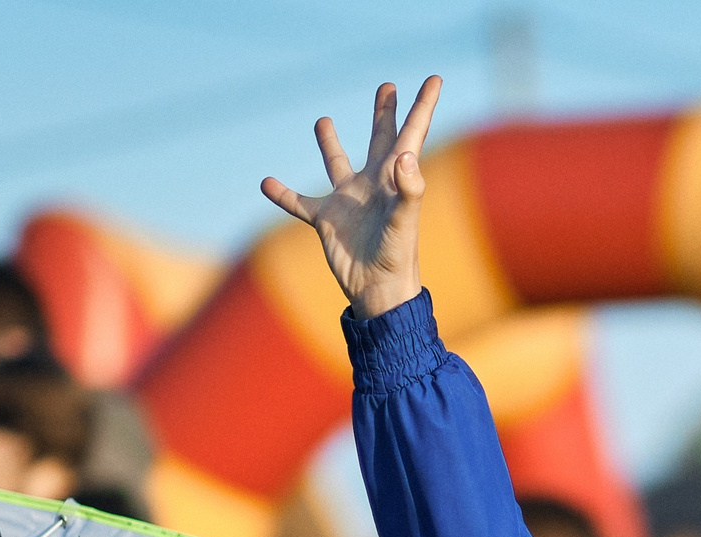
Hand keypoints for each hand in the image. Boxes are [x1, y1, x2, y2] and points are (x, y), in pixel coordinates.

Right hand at [261, 76, 443, 319]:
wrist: (378, 292)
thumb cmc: (398, 257)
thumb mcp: (405, 221)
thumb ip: (409, 188)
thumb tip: (404, 155)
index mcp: (395, 177)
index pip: (412, 133)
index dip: (423, 106)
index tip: (435, 79)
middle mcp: (373, 183)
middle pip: (380, 138)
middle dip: (385, 113)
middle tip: (387, 86)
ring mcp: (348, 200)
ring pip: (337, 163)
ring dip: (330, 143)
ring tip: (323, 120)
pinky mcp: (327, 219)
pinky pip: (299, 203)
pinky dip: (283, 194)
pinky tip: (266, 182)